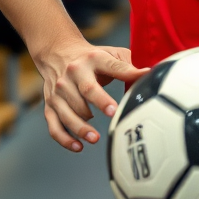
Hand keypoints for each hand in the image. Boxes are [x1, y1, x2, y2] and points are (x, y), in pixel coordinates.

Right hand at [34, 38, 148, 152]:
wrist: (57, 51)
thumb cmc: (90, 57)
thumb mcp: (109, 54)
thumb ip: (127, 66)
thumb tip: (148, 76)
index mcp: (93, 59)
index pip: (111, 67)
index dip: (124, 75)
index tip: (126, 94)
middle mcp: (73, 73)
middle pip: (86, 90)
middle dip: (100, 103)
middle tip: (113, 114)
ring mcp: (59, 90)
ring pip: (68, 111)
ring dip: (81, 127)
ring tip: (95, 137)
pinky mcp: (50, 103)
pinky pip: (54, 124)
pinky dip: (64, 138)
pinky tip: (78, 146)